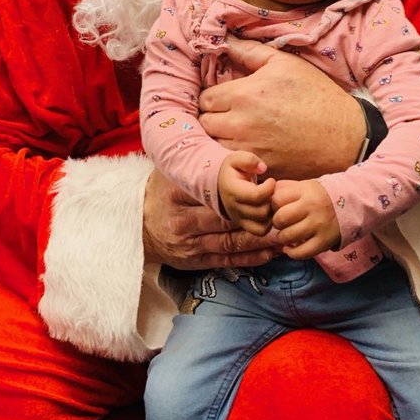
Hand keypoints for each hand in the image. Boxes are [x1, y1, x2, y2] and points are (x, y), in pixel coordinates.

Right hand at [143, 169, 278, 270]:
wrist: (136, 226)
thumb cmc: (161, 192)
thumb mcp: (174, 171)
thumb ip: (203, 162)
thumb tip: (247, 158)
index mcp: (178, 194)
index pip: (218, 194)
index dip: (247, 193)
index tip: (271, 188)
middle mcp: (182, 220)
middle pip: (227, 220)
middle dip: (258, 217)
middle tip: (284, 213)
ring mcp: (188, 244)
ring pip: (231, 243)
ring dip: (259, 241)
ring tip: (284, 234)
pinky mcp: (193, 260)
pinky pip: (226, 260)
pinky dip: (250, 257)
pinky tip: (269, 253)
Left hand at [198, 38, 366, 179]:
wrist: (343, 136)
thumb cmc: (315, 95)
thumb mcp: (285, 64)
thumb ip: (250, 51)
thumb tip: (225, 38)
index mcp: (243, 95)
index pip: (204, 99)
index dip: (213, 97)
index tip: (225, 98)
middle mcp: (239, 124)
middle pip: (204, 123)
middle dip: (213, 117)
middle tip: (229, 115)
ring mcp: (247, 150)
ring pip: (213, 144)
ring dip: (220, 138)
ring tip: (238, 132)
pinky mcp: (257, 169)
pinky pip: (230, 164)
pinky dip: (233, 157)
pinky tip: (248, 148)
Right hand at [218, 151, 275, 235]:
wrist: (220, 183)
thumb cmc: (233, 169)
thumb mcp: (237, 158)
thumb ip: (249, 160)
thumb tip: (263, 168)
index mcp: (233, 191)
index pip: (256, 196)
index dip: (269, 188)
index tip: (272, 180)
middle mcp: (235, 208)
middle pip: (262, 212)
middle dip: (272, 201)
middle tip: (274, 191)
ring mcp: (239, 219)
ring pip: (263, 225)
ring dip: (272, 213)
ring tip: (272, 201)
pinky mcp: (245, 225)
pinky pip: (261, 232)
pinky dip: (269, 223)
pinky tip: (270, 210)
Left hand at [271, 179, 340, 258]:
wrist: (351, 205)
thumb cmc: (319, 197)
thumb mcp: (304, 186)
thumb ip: (284, 188)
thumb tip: (263, 196)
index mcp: (305, 191)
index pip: (276, 199)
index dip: (272, 206)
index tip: (276, 209)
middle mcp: (312, 207)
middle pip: (280, 218)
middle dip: (276, 223)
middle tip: (281, 223)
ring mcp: (319, 225)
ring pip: (288, 236)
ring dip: (282, 238)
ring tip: (286, 234)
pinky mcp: (324, 242)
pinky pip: (301, 253)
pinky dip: (291, 253)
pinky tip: (290, 248)